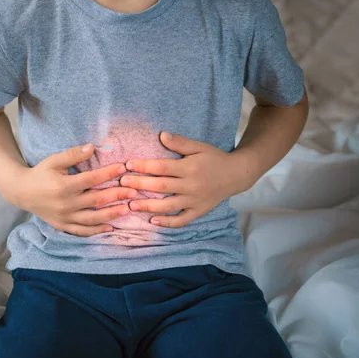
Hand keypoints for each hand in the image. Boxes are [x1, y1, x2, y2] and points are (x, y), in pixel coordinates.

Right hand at [14, 144, 137, 235]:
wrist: (21, 192)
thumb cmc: (40, 173)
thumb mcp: (54, 161)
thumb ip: (73, 154)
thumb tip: (93, 146)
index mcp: (64, 186)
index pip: (91, 179)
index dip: (108, 173)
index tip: (123, 168)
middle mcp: (65, 203)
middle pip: (96, 200)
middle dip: (116, 195)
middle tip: (134, 191)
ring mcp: (64, 217)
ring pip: (92, 218)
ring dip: (111, 214)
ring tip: (127, 209)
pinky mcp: (62, 226)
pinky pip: (82, 231)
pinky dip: (96, 231)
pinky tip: (111, 227)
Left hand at [121, 132, 255, 227]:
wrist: (236, 175)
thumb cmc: (214, 158)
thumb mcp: (199, 146)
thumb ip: (180, 142)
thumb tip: (161, 134)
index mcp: (189, 168)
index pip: (162, 167)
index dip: (144, 166)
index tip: (128, 165)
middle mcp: (191, 185)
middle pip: (161, 186)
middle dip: (140, 185)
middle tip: (122, 184)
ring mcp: (194, 200)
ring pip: (168, 206)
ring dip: (149, 206)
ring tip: (131, 205)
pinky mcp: (198, 211)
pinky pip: (182, 220)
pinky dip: (168, 223)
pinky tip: (153, 221)